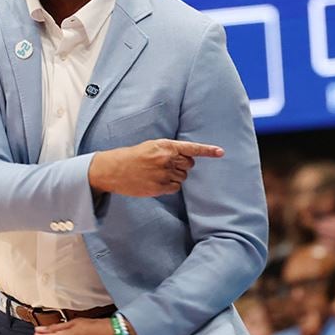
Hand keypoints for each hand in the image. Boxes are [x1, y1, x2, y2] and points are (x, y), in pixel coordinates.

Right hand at [88, 139, 222, 197]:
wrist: (113, 169)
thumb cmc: (133, 156)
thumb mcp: (151, 146)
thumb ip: (169, 150)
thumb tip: (187, 158)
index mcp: (165, 146)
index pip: (191, 148)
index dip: (208, 150)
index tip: (221, 152)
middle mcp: (166, 159)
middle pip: (189, 164)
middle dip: (183, 165)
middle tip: (167, 165)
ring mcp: (163, 174)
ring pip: (183, 177)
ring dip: (175, 176)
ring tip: (158, 173)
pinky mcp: (159, 187)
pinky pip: (175, 188)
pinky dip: (170, 186)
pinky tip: (156, 182)